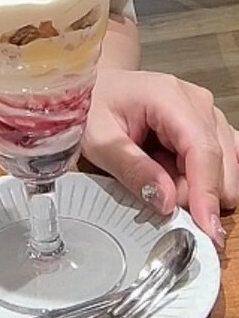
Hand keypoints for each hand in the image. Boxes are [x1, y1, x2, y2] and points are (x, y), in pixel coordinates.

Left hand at [82, 70, 238, 247]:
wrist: (97, 89)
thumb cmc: (93, 107)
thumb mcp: (99, 141)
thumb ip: (133, 170)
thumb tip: (167, 201)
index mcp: (169, 97)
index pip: (202, 149)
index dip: (207, 191)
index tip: (207, 228)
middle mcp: (197, 101)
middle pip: (220, 161)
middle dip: (195, 192)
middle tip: (156, 196)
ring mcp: (206, 112)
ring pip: (223, 165)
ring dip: (194, 184)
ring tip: (157, 175)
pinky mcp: (208, 125)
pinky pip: (219, 161)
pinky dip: (200, 178)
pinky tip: (173, 174)